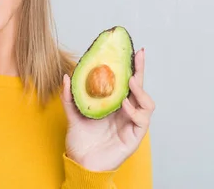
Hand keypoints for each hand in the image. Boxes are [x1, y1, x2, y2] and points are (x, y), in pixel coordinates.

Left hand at [60, 48, 154, 171]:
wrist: (81, 162)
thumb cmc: (80, 140)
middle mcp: (126, 112)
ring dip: (140, 90)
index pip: (125, 82)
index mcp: (114, 104)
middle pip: (139, 88)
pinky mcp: (134, 137)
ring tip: (129, 81)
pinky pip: (142, 120)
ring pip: (147, 103)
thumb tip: (67, 76)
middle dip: (140, 70)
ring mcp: (132, 124)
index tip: (132, 50)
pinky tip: (123, 104)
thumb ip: (69, 96)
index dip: (130, 67)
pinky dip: (135, 111)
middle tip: (139, 55)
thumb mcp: (72, 113)